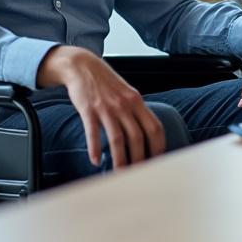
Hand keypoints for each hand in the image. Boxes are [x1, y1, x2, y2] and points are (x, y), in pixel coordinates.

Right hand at [37, 46, 164, 168]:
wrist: (83, 66)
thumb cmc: (106, 83)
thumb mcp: (128, 93)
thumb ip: (137, 111)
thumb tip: (147, 134)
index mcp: (137, 101)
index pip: (154, 127)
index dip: (158, 146)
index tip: (157, 161)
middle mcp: (124, 105)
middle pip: (137, 137)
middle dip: (139, 159)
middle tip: (138, 174)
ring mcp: (106, 107)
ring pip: (118, 139)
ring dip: (120, 159)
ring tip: (119, 174)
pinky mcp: (88, 109)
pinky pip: (93, 132)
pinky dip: (94, 148)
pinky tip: (95, 160)